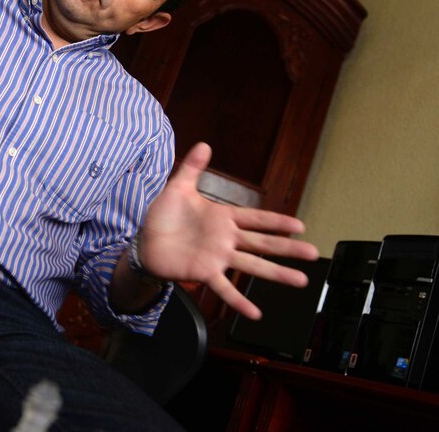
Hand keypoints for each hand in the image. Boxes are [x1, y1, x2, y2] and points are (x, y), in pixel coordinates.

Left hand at [138, 142, 318, 319]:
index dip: (277, 221)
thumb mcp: (178, 188)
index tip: (299, 225)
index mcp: (223, 218)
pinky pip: (224, 288)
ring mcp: (217, 257)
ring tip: (300, 281)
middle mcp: (226, 239)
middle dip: (288, 248)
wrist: (144, 241)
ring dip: (276, 273)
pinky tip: (255, 313)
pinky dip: (239, 301)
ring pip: (252, 266)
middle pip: (262, 243)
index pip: (256, 219)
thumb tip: (203, 144)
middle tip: (313, 253)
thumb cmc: (163, 216)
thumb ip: (192, 167)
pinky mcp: (204, 272)